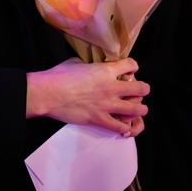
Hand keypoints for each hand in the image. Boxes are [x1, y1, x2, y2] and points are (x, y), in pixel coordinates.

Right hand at [26, 57, 148, 135]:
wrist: (48, 93)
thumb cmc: (59, 75)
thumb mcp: (78, 62)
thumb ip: (91, 65)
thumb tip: (91, 66)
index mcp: (107, 70)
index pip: (131, 65)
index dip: (133, 67)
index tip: (130, 70)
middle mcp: (111, 87)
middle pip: (140, 89)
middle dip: (143, 89)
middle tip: (140, 91)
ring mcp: (107, 105)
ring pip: (135, 109)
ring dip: (140, 109)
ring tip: (140, 109)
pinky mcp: (99, 119)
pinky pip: (119, 126)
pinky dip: (125, 128)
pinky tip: (126, 127)